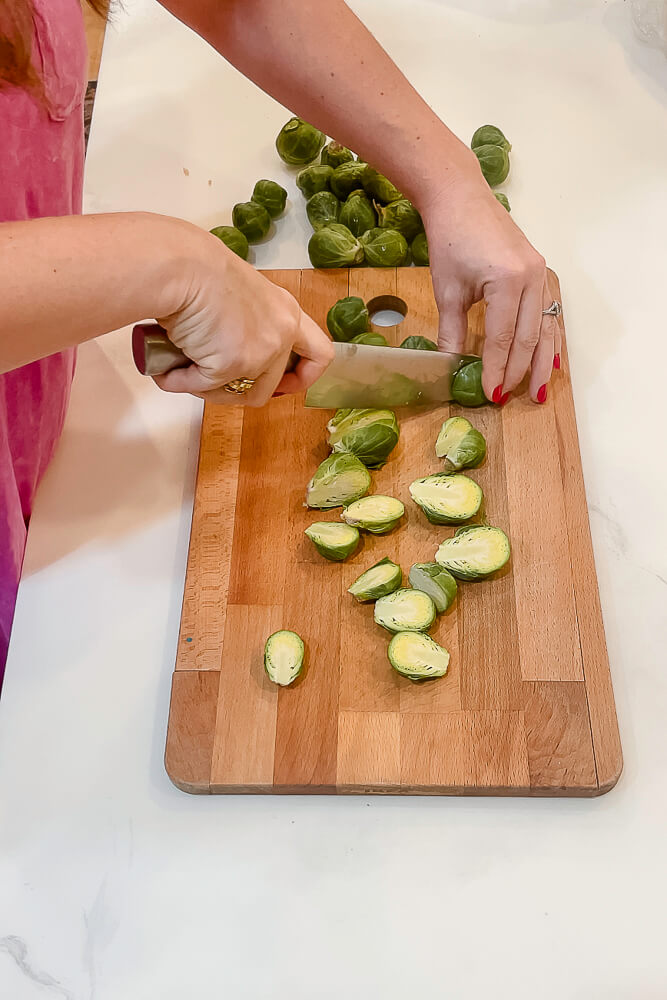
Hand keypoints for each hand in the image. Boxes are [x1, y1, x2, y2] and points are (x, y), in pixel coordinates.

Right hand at [153, 229, 333, 405]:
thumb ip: (245, 325)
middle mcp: (281, 333)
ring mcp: (261, 352)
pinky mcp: (234, 365)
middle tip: (210, 383)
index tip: (285, 385)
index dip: (303, 376)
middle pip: (271, 385)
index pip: (319, 354)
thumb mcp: (238, 297)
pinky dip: (183, 382)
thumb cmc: (197, 270)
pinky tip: (168, 370)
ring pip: (240, 394)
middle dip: (238, 390)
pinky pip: (205, 387)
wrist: (179, 267)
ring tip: (182, 371)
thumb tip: (221, 353)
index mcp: (285, 312)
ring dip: (210, 390)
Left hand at [423, 156, 559, 403]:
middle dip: (518, 371)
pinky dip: (547, 339)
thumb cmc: (451, 239)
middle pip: (528, 337)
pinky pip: (548, 312)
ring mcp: (540, 274)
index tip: (491, 394)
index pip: (502, 338)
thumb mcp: (447, 290)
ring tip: (537, 391)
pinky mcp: (540, 272)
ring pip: (545, 328)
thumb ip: (452, 332)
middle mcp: (532, 278)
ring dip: (540, 362)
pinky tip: (547, 360)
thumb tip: (452, 366)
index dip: (496, 369)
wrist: (461, 199)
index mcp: (508, 281)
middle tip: (508, 398)